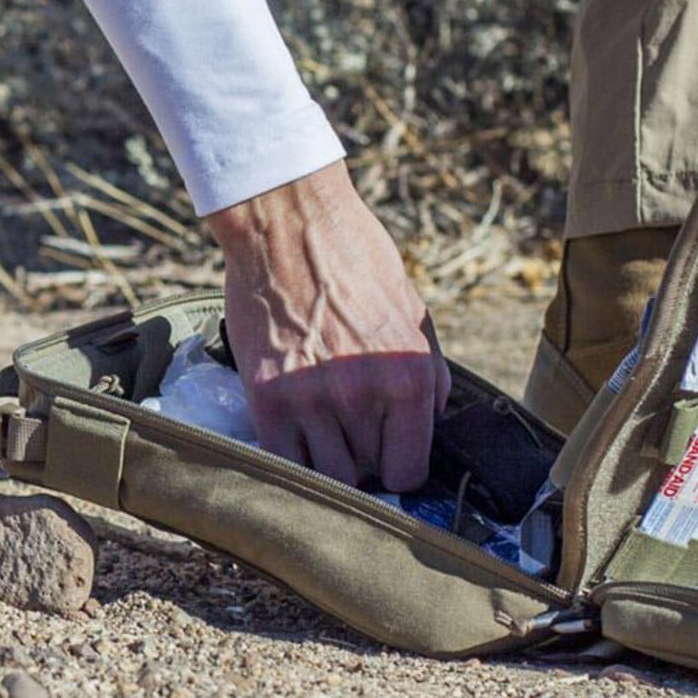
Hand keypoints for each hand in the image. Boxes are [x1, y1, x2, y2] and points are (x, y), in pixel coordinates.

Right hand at [206, 162, 449, 490]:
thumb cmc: (356, 261)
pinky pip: (282, 460)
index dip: (398, 467)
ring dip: (326, 460)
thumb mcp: (415, 313)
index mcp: (408, 376)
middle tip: (351, 430)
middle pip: (364, 475)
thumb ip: (429, 376)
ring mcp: (311, 399)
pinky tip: (294, 432)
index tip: (387, 455)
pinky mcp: (267, 397)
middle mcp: (362, 394)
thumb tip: (430, 425)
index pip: (408, 471)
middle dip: (362, 458)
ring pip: (324, 475)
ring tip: (322, 428)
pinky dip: (290, 456)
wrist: (289, 223)